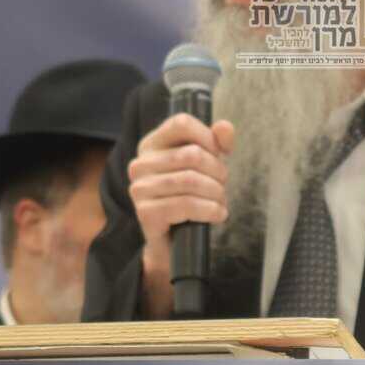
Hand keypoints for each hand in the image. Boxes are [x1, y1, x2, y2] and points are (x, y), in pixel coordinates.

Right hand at [128, 113, 235, 286]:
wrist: (173, 241)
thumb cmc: (189, 196)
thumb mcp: (205, 165)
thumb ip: (216, 142)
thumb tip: (224, 127)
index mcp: (152, 144)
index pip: (181, 123)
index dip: (208, 137)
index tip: (219, 154)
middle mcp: (140, 164)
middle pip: (192, 154)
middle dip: (217, 171)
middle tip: (222, 185)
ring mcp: (140, 189)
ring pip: (191, 180)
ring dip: (215, 193)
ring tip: (220, 202)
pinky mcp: (146, 213)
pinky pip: (186, 205)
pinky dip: (209, 210)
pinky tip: (217, 214)